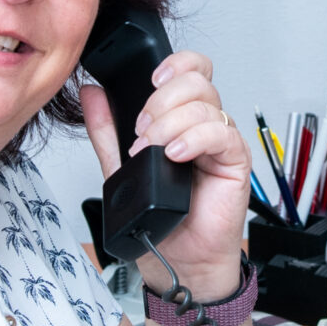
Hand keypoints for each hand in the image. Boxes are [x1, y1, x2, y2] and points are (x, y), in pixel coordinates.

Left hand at [80, 48, 250, 292]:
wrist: (180, 260)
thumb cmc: (161, 219)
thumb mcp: (120, 167)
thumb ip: (106, 130)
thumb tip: (91, 94)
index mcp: (181, 118)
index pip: (191, 70)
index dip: (176, 64)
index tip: (151, 81)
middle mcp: (204, 125)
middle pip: (197, 82)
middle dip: (162, 101)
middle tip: (143, 130)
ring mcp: (221, 142)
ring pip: (206, 105)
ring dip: (172, 124)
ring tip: (153, 151)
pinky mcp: (234, 161)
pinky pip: (222, 134)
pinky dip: (194, 140)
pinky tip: (176, 155)